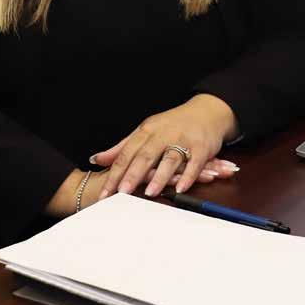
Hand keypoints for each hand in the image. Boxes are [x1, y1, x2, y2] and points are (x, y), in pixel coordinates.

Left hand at [89, 93, 238, 199]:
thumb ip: (122, 147)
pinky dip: (188, 176)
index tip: (106, 191)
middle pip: (146, 155)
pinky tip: (180, 188)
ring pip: (170, 158)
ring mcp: (183, 140)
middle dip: (133, 174)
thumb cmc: (173, 124)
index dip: (116, 172)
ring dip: (160, 176)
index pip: (127, 153)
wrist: (207, 111)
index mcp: (147, 130)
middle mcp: (163, 134)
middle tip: (122, 192)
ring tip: (150, 192)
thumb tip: (97, 159)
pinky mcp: (201, 147)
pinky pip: (194, 163)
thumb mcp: (145, 131)